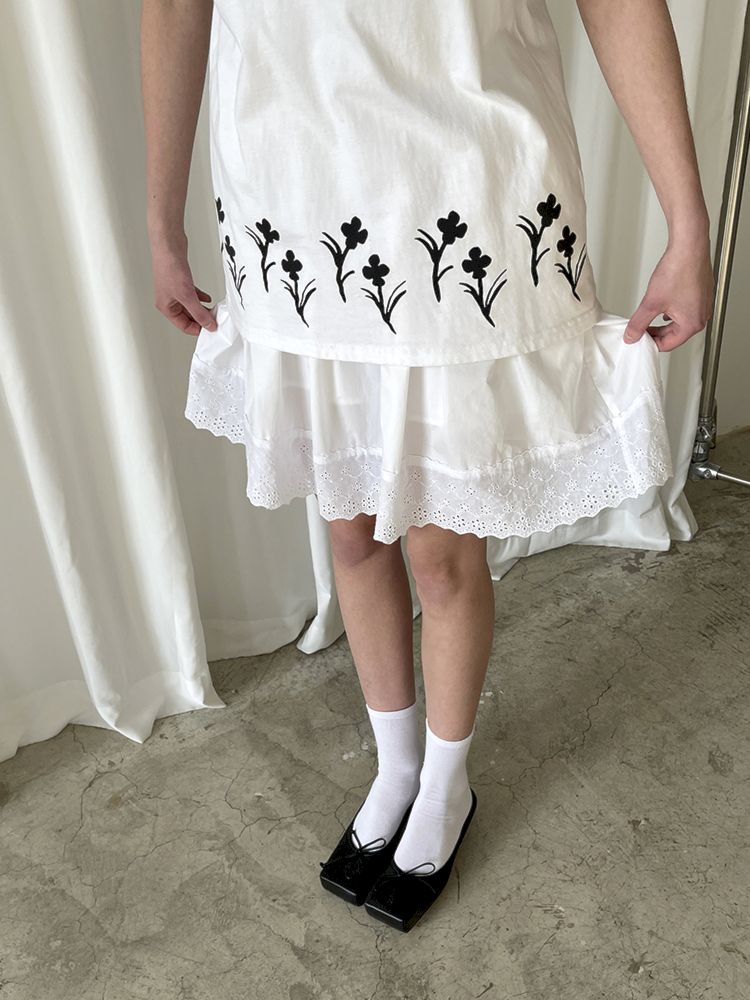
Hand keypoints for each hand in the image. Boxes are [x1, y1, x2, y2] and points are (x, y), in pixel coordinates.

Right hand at [150, 230, 218, 336]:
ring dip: (202, 308)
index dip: (198, 329)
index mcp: (166, 307)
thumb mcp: (187, 296)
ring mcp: (175, 291)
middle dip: (202, 318)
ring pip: (191, 305)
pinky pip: (193, 294)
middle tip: (216, 320)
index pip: (184, 326)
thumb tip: (209, 325)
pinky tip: (208, 298)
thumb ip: (199, 312)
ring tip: (215, 311)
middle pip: (188, 316)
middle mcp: (169, 301)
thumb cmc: (169, 268)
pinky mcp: (181, 281)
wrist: (168, 245)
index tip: (212, 329)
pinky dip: (201, 297)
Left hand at [623, 232, 713, 351]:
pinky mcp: (702, 293)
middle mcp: (702, 315)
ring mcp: (703, 304)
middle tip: (640, 329)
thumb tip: (631, 336)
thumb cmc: (678, 270)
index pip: (668, 344)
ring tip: (648, 316)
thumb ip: (639, 323)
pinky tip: (662, 304)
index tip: (638, 338)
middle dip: (656, 332)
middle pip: (674, 334)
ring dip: (662, 321)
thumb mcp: (651, 303)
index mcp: (693, 324)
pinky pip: (685, 308)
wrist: (689, 246)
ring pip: (679, 321)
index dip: (650, 343)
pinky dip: (671, 310)